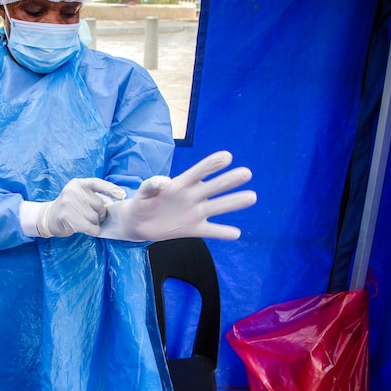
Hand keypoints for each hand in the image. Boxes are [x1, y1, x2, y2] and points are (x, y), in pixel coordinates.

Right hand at [37, 178, 125, 237]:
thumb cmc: (71, 207)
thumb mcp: (81, 196)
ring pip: (95, 217)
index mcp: (79, 184)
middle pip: (99, 204)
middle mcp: (73, 191)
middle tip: (94, 217)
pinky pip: (89, 227)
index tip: (122, 195)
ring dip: (95, 223)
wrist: (49, 217)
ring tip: (87, 222)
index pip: (98, 184)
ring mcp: (68, 203)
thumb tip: (115, 199)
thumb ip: (95, 197)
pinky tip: (89, 230)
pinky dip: (93, 231)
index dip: (111, 189)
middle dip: (101, 213)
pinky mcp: (66, 217)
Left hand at [97, 151, 256, 240]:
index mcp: (182, 183)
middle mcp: (193, 196)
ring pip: (218, 206)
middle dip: (229, 180)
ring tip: (251, 197)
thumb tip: (164, 181)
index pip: (199, 171)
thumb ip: (151, 185)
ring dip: (234, 202)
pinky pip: (211, 231)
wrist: (139, 223)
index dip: (212, 164)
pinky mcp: (194, 229)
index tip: (226, 156)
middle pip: (214, 186)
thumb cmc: (143, 201)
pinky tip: (236, 234)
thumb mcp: (144, 192)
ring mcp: (196, 212)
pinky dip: (223, 232)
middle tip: (246, 173)